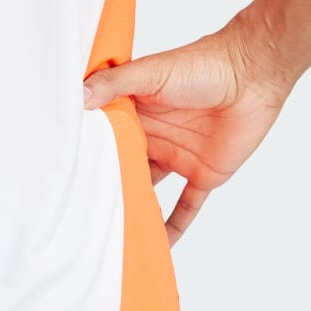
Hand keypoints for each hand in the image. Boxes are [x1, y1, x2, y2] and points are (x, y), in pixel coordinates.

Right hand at [82, 20, 298, 240]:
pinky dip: (174, 226)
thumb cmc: (201, 64)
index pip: (104, 135)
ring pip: (149, 188)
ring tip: (106, 228)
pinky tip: (159, 246)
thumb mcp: (150, 72)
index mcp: (135, 109)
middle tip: (76, 207)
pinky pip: (187, 206)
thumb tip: (77, 97)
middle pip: (123, 165)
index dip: (86, 150)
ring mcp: (177, 155)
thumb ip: (114, 84)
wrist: (251, 75)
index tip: (59, 167)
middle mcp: (153, 135)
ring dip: (133, 205)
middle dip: (104, 182)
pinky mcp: (203, 173)